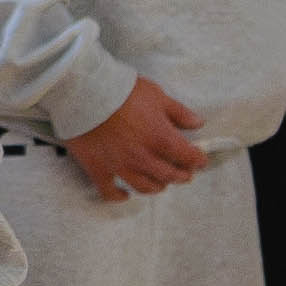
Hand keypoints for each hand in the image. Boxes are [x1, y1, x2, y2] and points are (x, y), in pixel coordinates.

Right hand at [62, 77, 211, 200]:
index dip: (197, 160)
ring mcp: (120, 166)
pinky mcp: (98, 169)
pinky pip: (110, 191)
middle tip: (185, 174)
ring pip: (144, 186)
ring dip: (157, 186)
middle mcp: (143, 157)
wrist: (84, 92)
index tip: (201, 160)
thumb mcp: (156, 95)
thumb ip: (179, 112)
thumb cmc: (122, 90)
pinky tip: (125, 194)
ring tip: (160, 183)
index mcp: (160, 138)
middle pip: (168, 175)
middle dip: (181, 175)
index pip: (187, 156)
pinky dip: (119, 196)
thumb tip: (198, 123)